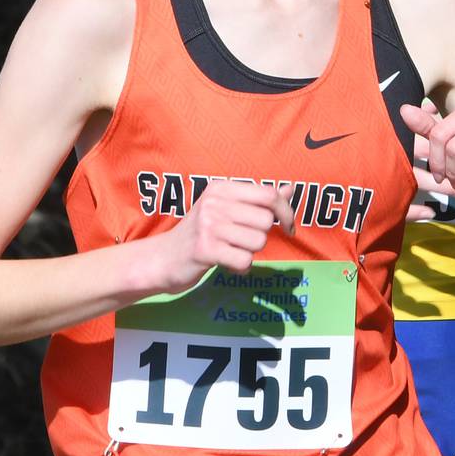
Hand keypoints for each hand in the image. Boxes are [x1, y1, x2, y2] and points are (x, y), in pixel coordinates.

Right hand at [158, 180, 293, 293]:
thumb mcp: (226, 209)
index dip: (285, 212)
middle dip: (260, 237)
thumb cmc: (201, 233)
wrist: (164, 258)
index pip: (268, 194)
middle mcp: (214, 202)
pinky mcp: (205, 250)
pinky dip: (241, 267)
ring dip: (249, 253)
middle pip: (265, 221)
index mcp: (221, 188)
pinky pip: (245, 260)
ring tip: (229, 251)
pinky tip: (226, 264)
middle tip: (241, 242)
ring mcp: (208, 226)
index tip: (288, 227)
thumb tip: (290, 189)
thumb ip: (258, 200)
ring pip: (258, 241)